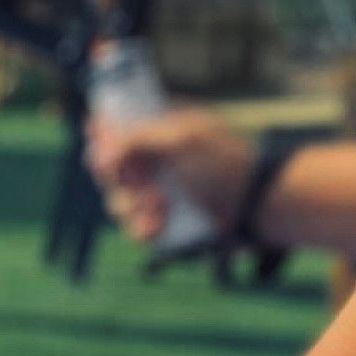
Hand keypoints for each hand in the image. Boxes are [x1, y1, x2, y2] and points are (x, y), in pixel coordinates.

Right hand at [85, 109, 252, 243]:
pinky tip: (156, 228)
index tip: (110, 153)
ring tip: (160, 210)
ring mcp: (158, 190)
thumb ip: (137, 140)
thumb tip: (96, 149)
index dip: (102, 139)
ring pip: (119, 200)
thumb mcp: (182, 141)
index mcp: (159, 126)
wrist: (260, 206)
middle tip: (142, 185)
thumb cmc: (227, 165)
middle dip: (120, 180)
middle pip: (109, 168)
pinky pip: (136, 226)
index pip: (113, 125)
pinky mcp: (165, 220)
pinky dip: (141, 229)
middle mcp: (155, 157)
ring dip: (132, 207)